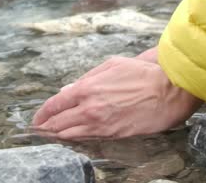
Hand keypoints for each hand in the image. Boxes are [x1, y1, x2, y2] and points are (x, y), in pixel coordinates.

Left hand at [31, 51, 202, 140]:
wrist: (168, 91)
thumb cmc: (142, 74)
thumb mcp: (111, 66)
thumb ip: (86, 79)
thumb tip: (67, 90)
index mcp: (88, 88)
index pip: (56, 103)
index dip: (43, 112)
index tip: (37, 117)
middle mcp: (90, 108)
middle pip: (58, 122)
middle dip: (45, 127)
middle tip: (37, 131)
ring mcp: (101, 124)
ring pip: (70, 134)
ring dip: (56, 136)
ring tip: (47, 137)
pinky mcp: (114, 134)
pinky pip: (88, 139)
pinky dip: (75, 140)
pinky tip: (70, 139)